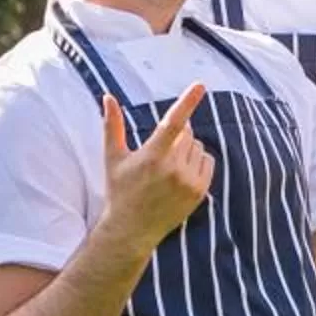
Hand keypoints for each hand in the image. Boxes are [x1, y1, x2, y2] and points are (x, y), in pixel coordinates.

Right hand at [101, 85, 215, 247]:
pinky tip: (181, 173)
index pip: (173, 123)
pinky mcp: (199, 193)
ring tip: (169, 166)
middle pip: (187, 134)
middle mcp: (173, 169)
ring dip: (188, 148)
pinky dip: (199, 161)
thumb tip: (107, 96)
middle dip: (177, 135)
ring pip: (198, 147)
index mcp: (151, 156)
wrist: (131, 230)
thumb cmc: (120, 190)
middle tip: (160, 152)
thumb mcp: (113, 157)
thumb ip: (112, 125)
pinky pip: (208, 162)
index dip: (187, 102)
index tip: (200, 85)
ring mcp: (188, 182)